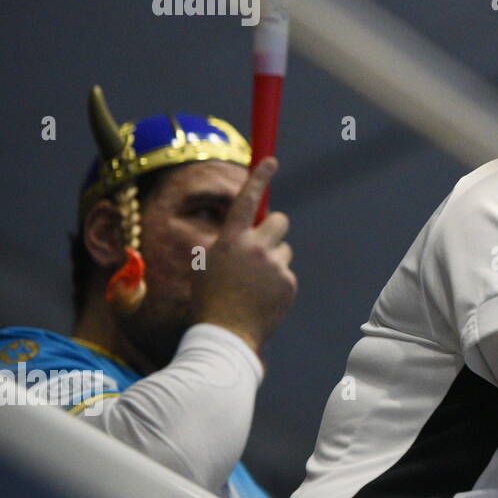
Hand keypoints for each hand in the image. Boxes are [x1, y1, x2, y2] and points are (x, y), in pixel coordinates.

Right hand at [191, 158, 296, 351]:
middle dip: (272, 230)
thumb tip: (244, 237)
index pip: (246, 200)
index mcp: (230, 240)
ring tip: (254, 284)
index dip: (259, 177)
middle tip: (261, 246)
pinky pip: (286, 274)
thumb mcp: (208, 267)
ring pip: (284, 250)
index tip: (271, 161)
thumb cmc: (208, 302)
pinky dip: (277, 283)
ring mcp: (275, 265)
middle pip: (279, 220)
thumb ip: (228, 247)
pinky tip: (262, 299)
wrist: (224, 336)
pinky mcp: (289, 282)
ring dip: (274, 260)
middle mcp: (255, 247)